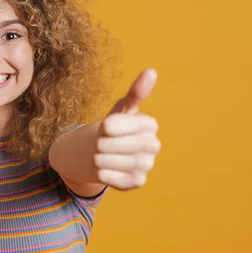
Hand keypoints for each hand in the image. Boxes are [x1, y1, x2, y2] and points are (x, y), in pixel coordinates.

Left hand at [95, 68, 161, 189]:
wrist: (101, 151)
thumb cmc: (112, 128)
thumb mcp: (120, 109)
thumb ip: (135, 92)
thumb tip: (152, 71)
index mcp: (150, 125)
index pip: (134, 125)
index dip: (115, 127)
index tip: (104, 127)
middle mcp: (153, 145)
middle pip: (128, 146)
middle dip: (106, 144)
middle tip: (98, 144)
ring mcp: (147, 165)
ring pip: (124, 163)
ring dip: (104, 159)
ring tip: (98, 156)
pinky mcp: (138, 182)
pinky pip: (121, 180)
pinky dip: (106, 174)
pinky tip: (102, 169)